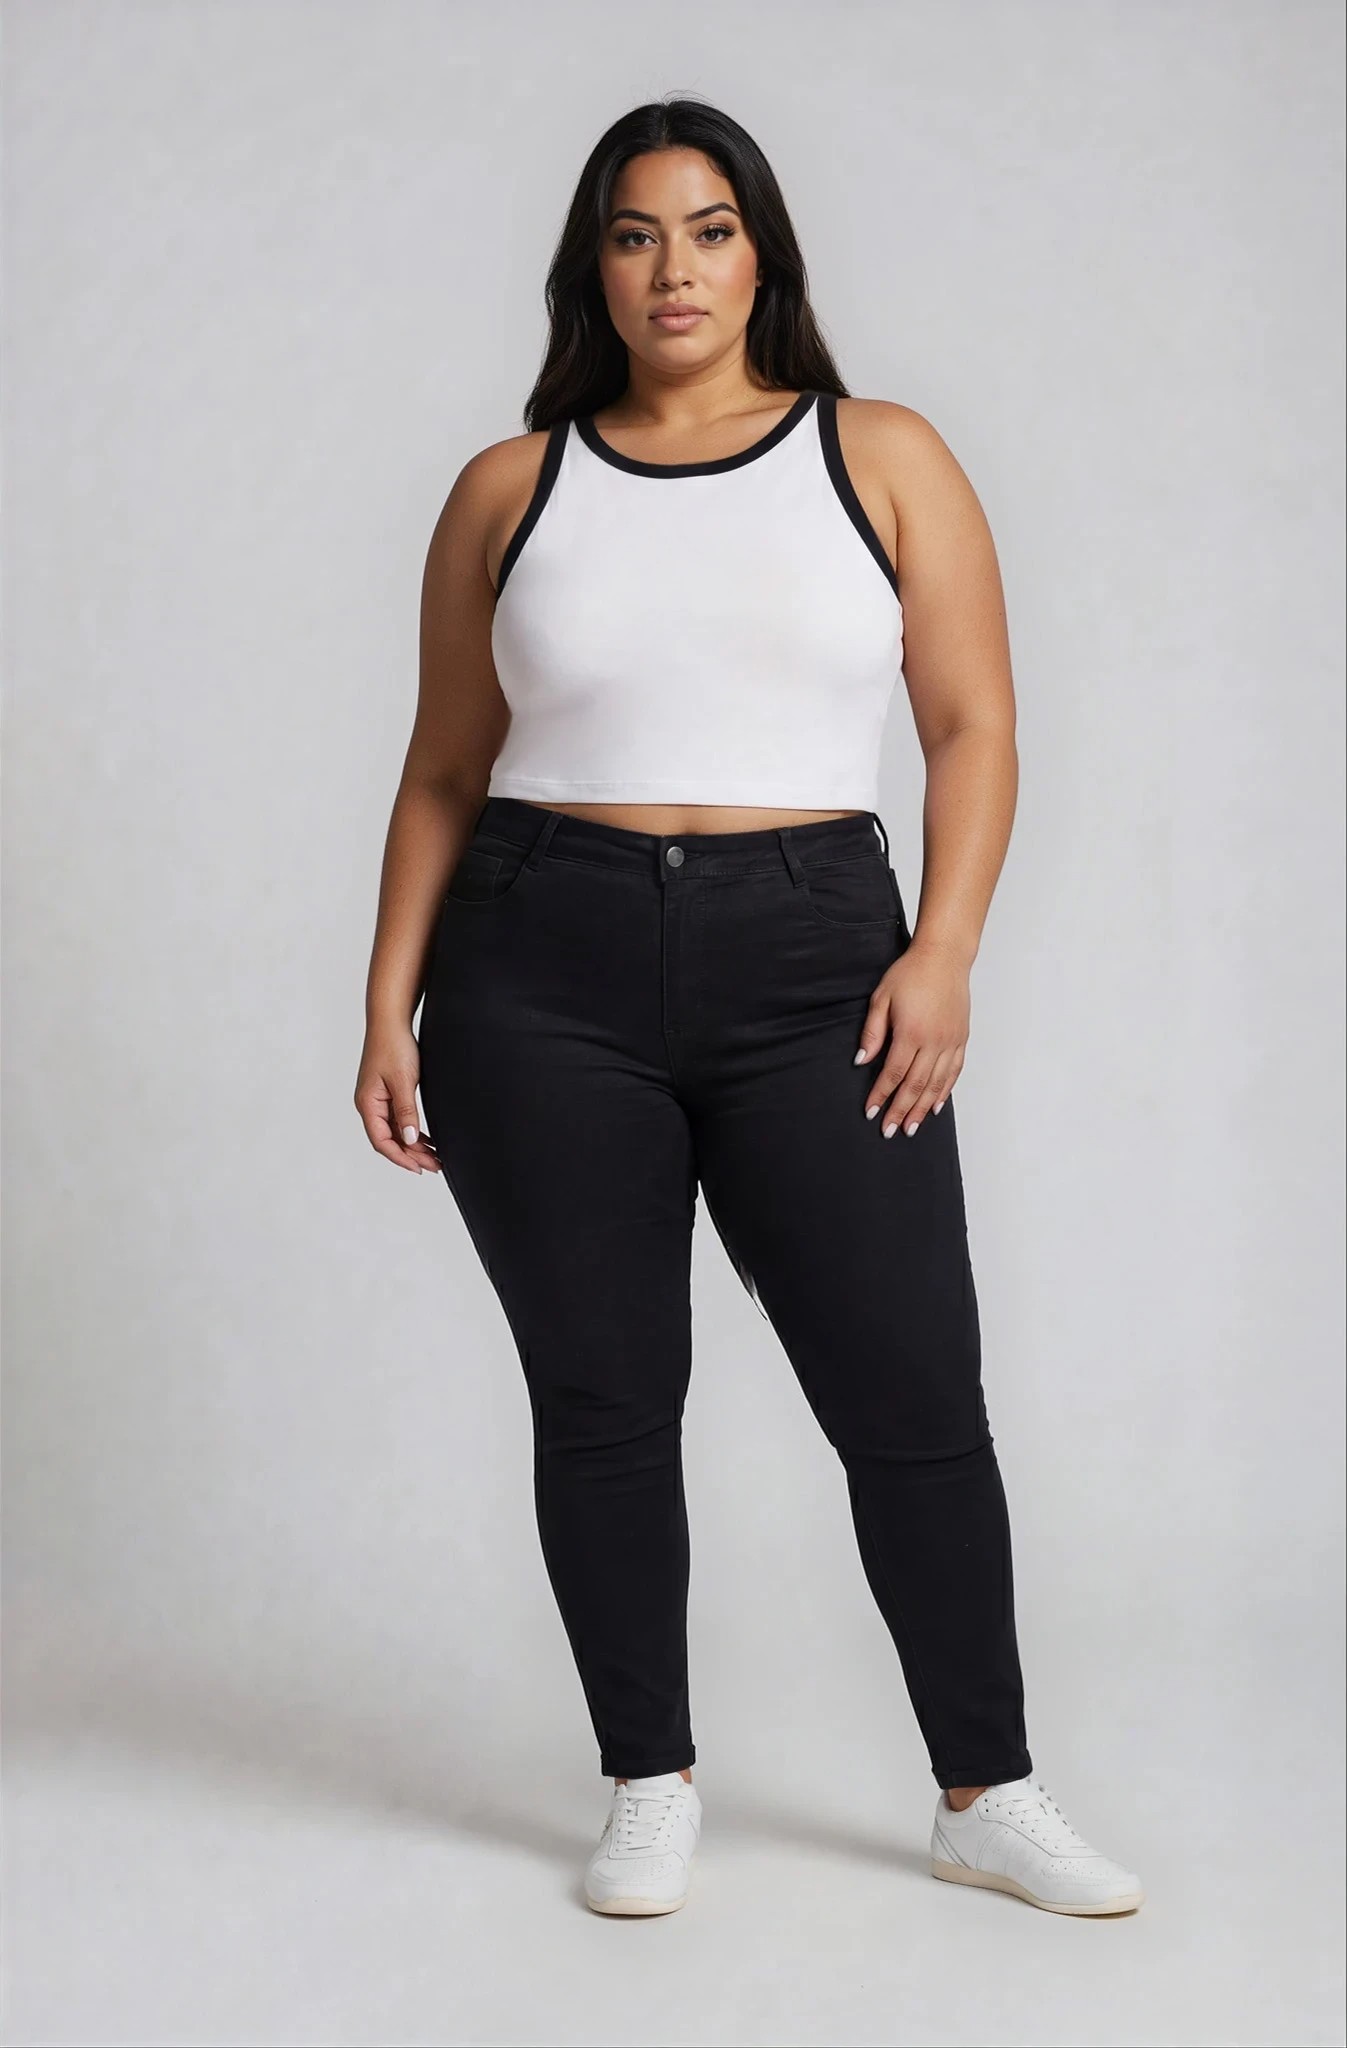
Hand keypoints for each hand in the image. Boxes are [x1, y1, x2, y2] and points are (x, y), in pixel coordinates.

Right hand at [354, 1023, 440, 1173]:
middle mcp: (370, 1105)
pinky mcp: (387, 1094)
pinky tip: (428, 1140)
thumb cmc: (393, 1046)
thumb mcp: (403, 1081)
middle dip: (412, 1155)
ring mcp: (378, 1100)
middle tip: (435, 1166)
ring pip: (395, 1131)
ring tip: (436, 1157)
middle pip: (389, 1140)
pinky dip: (413, 1131)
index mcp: (368, 1104)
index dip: (400, 1157)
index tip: (419, 1168)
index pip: (381, 1141)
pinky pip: (399, 1120)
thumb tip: (410, 1140)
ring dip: (414, 1145)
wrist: (390, 1022)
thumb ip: (406, 1111)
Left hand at [853, 936, 969, 1136]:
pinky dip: (944, 1092)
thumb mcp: (881, 998)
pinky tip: (935, 1106)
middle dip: (900, 1110)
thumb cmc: (910, 974)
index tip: (871, 1112)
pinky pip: (953, 1072)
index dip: (881, 1095)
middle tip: (890, 1131)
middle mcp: (934, 1041)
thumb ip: (872, 1032)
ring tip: (911, 1128)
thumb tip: (860, 1061)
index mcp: (911, 1032)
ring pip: (936, 1084)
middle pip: (915, 1085)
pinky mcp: (961, 1039)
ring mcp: (950, 1042)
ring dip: (922, 1109)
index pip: (893, 1073)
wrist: (944, 958)